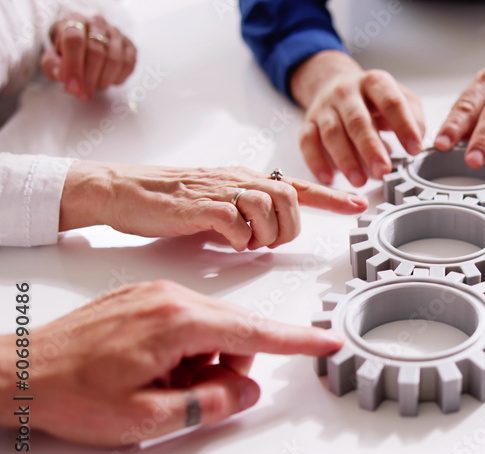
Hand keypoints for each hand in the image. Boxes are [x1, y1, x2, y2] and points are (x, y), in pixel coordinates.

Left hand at [0, 281, 342, 445]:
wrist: (16, 373)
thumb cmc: (69, 391)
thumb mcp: (147, 418)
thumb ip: (209, 405)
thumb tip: (246, 393)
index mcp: (179, 321)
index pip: (256, 333)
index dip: (297, 342)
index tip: (326, 342)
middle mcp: (171, 297)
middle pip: (234, 332)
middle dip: (227, 368)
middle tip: (190, 397)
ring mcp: (155, 294)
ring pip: (210, 329)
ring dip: (201, 362)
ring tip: (158, 385)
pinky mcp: (141, 298)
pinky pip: (186, 323)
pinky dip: (183, 350)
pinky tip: (151, 369)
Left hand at [42, 13, 136, 100]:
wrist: (85, 42)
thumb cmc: (68, 52)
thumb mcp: (53, 58)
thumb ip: (52, 66)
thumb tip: (62, 75)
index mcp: (74, 20)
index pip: (74, 39)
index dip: (73, 66)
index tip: (72, 88)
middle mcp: (97, 23)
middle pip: (96, 51)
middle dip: (89, 78)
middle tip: (83, 94)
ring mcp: (116, 34)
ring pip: (115, 59)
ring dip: (104, 80)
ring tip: (94, 88)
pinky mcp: (130, 45)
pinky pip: (128, 65)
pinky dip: (118, 78)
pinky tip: (107, 81)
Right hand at [58, 161, 368, 250]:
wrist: (124, 191)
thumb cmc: (167, 201)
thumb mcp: (217, 203)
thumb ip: (246, 213)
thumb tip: (269, 235)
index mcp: (245, 178)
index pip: (297, 185)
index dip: (331, 197)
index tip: (357, 205)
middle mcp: (238, 179)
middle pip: (290, 198)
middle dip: (289, 227)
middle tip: (269, 242)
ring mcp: (220, 190)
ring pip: (269, 208)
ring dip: (265, 234)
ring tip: (245, 243)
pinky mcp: (201, 206)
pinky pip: (238, 222)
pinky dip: (240, 238)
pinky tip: (226, 241)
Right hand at [290, 51, 425, 186]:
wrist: (333, 81)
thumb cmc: (372, 98)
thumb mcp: (400, 98)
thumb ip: (414, 117)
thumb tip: (418, 141)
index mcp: (374, 83)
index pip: (391, 103)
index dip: (404, 126)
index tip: (415, 149)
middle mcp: (347, 92)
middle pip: (358, 121)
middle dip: (371, 148)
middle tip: (383, 171)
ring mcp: (325, 107)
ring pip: (333, 133)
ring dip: (346, 159)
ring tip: (359, 180)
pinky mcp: (309, 122)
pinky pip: (308, 142)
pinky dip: (316, 161)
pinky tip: (328, 177)